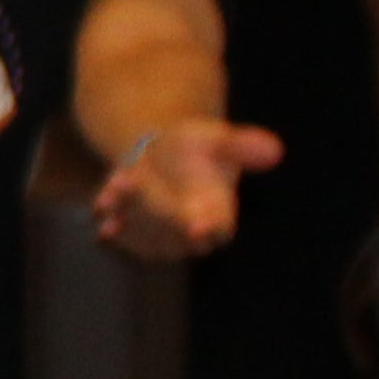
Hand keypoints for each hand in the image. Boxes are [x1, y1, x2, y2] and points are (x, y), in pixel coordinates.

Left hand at [92, 117, 280, 260]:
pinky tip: (103, 205)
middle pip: (175, 233)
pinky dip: (112, 222)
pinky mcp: (136, 236)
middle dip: (154, 209)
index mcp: (220, 212)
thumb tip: (276, 150)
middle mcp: (192, 233)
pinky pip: (124, 238)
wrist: (159, 153)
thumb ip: (242, 146)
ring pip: (146, 237)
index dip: (209, 229)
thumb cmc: (196, 146)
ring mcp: (163, 239)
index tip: (195, 226)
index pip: (219, 230)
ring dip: (130, 214)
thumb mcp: (217, 139)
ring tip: (118, 182)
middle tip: (133, 178)